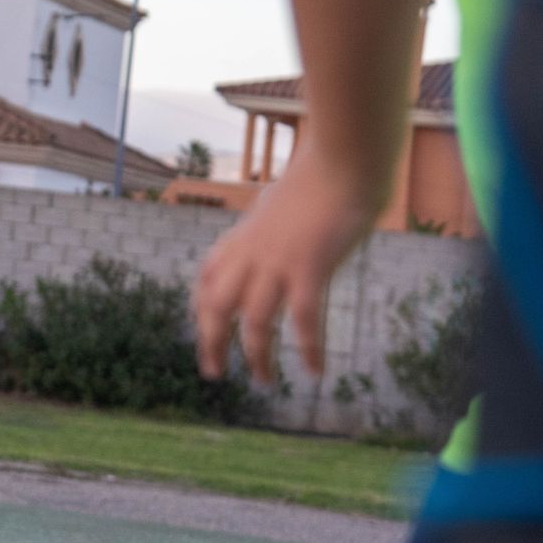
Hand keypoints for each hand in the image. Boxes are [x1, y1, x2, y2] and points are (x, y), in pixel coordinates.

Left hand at [194, 153, 380, 383]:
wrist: (342, 161)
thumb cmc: (320, 176)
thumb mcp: (280, 202)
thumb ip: (271, 220)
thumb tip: (273, 221)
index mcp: (243, 236)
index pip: (206, 278)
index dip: (200, 308)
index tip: (204, 330)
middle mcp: (251, 253)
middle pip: (216, 305)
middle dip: (210, 341)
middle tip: (213, 372)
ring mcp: (277, 262)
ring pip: (254, 322)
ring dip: (257, 357)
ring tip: (263, 382)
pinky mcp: (309, 268)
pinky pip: (303, 320)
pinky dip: (307, 349)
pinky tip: (314, 371)